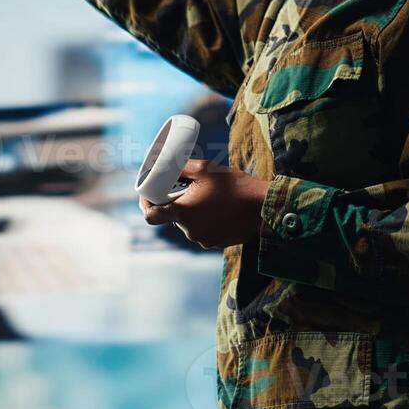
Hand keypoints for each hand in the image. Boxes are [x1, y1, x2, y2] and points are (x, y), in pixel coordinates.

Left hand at [140, 159, 268, 249]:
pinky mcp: (216, 243)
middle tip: (190, 190)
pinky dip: (207, 222)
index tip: (150, 196)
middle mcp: (189, 230)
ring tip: (210, 198)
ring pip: (190, 224)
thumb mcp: (205, 169)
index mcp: (182, 212)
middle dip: (178, 204)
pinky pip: (204, 231)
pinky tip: (220, 210)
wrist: (262, 205)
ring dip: (194, 213)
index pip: (151, 216)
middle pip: (173, 217)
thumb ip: (181, 168)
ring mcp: (203, 239)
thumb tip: (166, 165)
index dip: (146, 205)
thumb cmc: (234, 185)